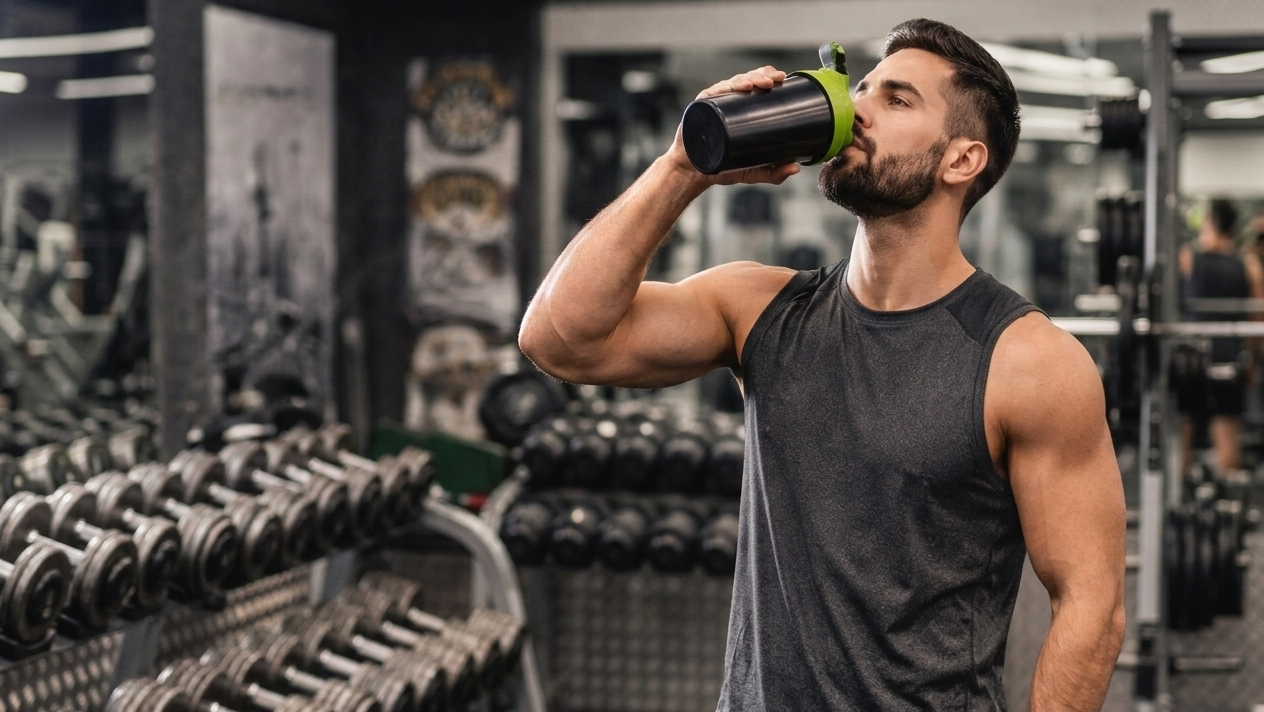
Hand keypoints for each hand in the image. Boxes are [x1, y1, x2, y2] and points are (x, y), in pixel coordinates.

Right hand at [664, 66, 800, 187]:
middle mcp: (727, 101)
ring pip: (734, 83)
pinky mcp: (701, 106)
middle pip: (747, 80)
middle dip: (763, 75)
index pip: (756, 86)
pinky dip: (729, 86)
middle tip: (777, 80)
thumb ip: (773, 172)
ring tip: (764, 83)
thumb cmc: (720, 167)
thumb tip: (795, 167)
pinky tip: (742, 87)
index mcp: (740, 109)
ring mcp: (714, 102)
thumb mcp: (752, 170)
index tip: (783, 79)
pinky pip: (716, 91)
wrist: (693, 174)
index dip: (769, 78)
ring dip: (751, 78)